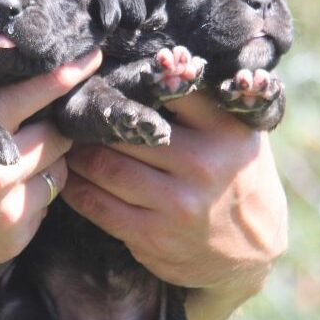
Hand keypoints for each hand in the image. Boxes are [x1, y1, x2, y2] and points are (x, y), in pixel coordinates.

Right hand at [0, 12, 101, 310]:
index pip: (43, 91)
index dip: (72, 72)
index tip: (93, 58)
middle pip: (58, 137)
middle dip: (52, 124)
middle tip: (39, 118)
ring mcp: (7, 213)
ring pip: (58, 174)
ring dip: (45, 160)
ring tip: (17, 153)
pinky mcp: (9, 243)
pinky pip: (42, 208)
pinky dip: (31, 195)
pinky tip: (2, 189)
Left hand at [62, 92, 286, 319]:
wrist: (252, 252)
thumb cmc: (238, 180)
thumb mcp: (240, 137)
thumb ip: (208, 107)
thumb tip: (161, 66)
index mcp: (225, 131)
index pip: (170, 90)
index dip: (131, 83)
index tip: (106, 80)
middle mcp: (202, 165)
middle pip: (126, 131)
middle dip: (93, 123)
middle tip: (73, 114)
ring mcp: (177, 204)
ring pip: (106, 167)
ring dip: (78, 155)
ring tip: (67, 144)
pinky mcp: (153, 236)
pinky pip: (99, 206)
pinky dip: (77, 189)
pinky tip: (70, 178)